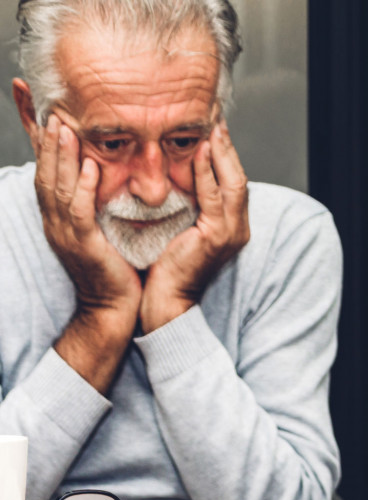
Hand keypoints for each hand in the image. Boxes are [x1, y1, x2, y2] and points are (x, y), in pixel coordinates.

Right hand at [34, 115, 140, 321]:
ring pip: (57, 187)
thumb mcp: (102, 228)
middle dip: (43, 138)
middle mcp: (56, 221)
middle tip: (46, 105)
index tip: (35, 108)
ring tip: (62, 125)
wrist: (114, 308)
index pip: (45, 170)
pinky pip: (79, 211)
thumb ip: (98, 201)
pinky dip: (82, 186)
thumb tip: (104, 172)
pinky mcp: (84, 245)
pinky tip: (89, 166)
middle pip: (44, 171)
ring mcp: (66, 233)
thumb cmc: (114, 268)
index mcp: (59, 216)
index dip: (38, 140)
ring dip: (59, 155)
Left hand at [141, 120, 249, 331]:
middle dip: (228, 146)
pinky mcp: (217, 237)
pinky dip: (208, 172)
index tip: (213, 128)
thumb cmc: (167, 268)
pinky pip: (214, 197)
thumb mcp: (182, 229)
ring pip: (232, 184)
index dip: (226, 154)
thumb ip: (189, 206)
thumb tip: (179, 177)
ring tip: (211, 126)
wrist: (167, 301)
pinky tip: (200, 151)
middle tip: (216, 118)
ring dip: (221, 152)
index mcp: (232, 226)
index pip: (233, 182)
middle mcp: (238, 228)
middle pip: (239, 178)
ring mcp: (231, 233)